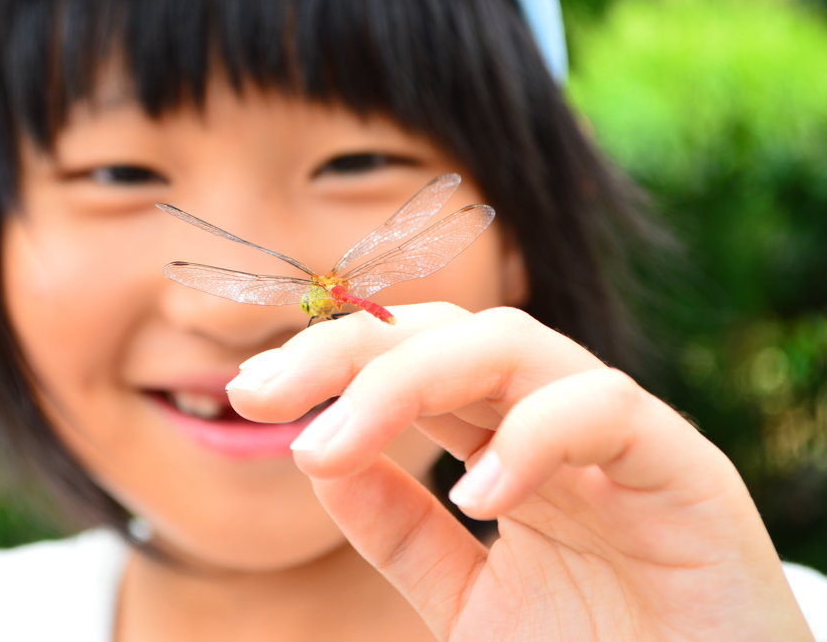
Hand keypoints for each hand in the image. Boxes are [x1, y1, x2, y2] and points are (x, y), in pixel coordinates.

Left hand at [228, 304, 813, 640]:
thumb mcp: (463, 601)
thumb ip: (400, 532)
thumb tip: (317, 456)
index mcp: (502, 443)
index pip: (408, 363)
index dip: (328, 364)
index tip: (249, 396)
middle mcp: (553, 423)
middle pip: (443, 334)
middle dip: (345, 352)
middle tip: (261, 393)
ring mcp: (618, 438)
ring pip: (512, 347)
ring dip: (408, 380)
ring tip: (330, 444)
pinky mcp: (686, 472)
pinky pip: (607, 411)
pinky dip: (533, 438)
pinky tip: (476, 498)